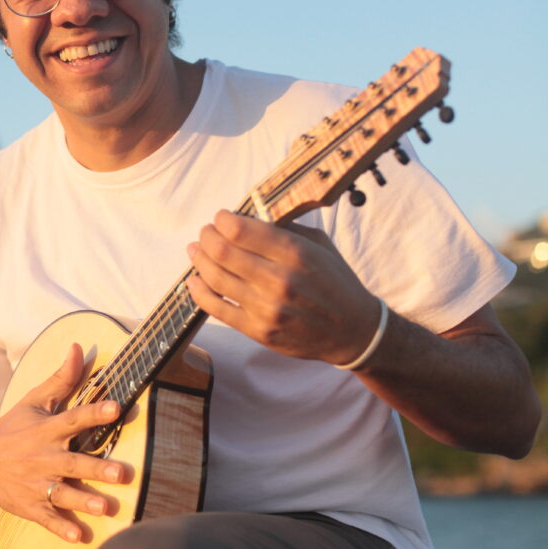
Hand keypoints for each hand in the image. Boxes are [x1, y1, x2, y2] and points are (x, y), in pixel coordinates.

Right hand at [0, 343, 128, 542]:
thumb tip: (79, 347)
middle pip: (73, 463)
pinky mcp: (31, 506)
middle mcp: (43, 458)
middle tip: (121, 473)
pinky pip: (48, 519)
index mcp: (46, 430)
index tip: (116, 407)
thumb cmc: (12, 429)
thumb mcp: (32, 401)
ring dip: (84, 502)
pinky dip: (62, 529)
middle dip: (96, 469)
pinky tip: (80, 537)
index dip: (94, 413)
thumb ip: (60, 379)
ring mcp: (36, 484)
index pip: (73, 418)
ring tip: (105, 507)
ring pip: (63, 494)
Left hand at [185, 209, 380, 364]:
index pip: (241, 230)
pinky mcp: (258, 331)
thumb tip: (246, 217)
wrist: (354, 331)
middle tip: (205, 232)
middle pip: (222, 251)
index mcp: (295, 254)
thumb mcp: (319, 244)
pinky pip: (216, 308)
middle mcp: (279, 280)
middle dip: (207, 236)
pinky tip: (194, 280)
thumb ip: (283, 230)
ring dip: (199, 259)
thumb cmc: (335, 282)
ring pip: (215, 278)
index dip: (222, 220)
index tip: (220, 217)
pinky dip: (199, 291)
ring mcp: (267, 308)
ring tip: (196, 250)